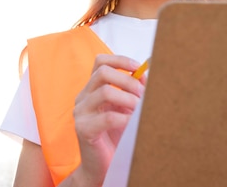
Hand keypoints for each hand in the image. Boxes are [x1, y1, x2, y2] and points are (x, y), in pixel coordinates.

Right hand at [69, 54, 144, 185]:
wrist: (100, 166)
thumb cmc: (114, 137)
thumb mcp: (125, 109)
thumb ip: (132, 92)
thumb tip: (146, 75)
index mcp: (91, 89)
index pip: (100, 62)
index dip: (120, 60)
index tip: (138, 67)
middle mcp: (82, 97)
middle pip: (102, 72)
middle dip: (127, 80)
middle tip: (143, 94)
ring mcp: (80, 112)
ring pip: (105, 92)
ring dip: (128, 99)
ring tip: (140, 110)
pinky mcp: (83, 129)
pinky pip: (107, 118)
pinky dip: (125, 118)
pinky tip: (133, 124)